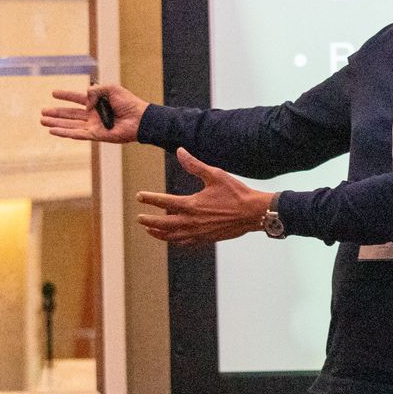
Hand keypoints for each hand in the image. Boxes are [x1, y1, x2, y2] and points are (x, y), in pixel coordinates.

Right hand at [41, 83, 144, 144]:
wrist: (139, 118)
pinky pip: (76, 134)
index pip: (77, 98)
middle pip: (70, 114)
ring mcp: (93, 125)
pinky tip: (53, 131)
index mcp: (96, 102)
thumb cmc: (128, 103)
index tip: (53, 93)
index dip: (65, 95)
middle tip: (42, 112)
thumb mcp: (111, 88)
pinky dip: (64, 132)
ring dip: (56, 123)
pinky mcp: (95, 135)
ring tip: (43, 121)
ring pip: (70, 124)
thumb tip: (84, 105)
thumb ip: (94, 91)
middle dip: (56, 113)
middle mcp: (93, 114)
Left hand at [136, 148, 274, 246]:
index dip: (149, 199)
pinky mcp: (206, 239)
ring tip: (150, 230)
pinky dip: (174, 240)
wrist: (253, 213)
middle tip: (139, 218)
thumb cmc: (236, 193)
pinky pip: (185, 242)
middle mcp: (192, 221)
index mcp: (191, 204)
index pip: (163, 202)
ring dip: (158, 233)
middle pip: (163, 224)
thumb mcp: (215, 175)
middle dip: (149, 221)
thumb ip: (195, 165)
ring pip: (172, 236)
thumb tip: (180, 151)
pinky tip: (172, 238)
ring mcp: (198, 232)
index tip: (139, 196)